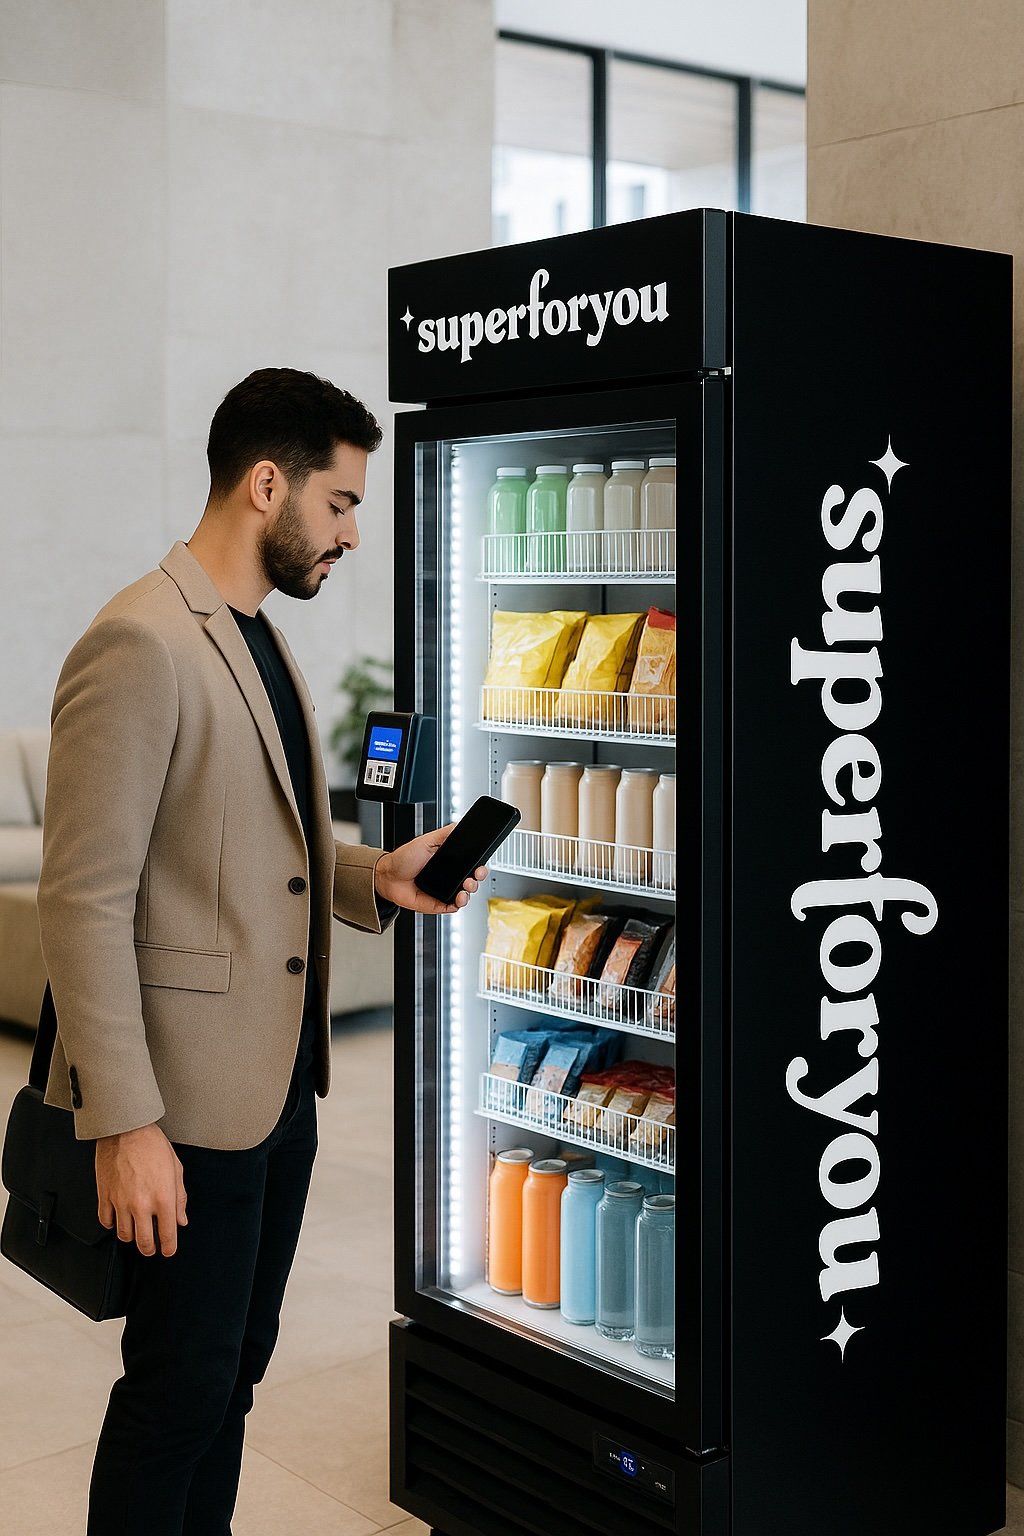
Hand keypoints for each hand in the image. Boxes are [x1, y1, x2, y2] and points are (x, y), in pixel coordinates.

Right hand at [96, 1123, 187, 1257]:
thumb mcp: (176, 1169)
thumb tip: (180, 1219)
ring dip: (131, 1238)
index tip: (168, 1250)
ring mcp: (121, 1202)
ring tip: (136, 1234)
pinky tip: (118, 1220)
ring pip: (124, 1235)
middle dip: (150, 1249)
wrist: (127, 1130)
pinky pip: (106, 1221)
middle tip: (152, 1248)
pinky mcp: (105, 1196)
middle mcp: (142, 1204)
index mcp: (163, 1198)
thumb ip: (180, 1198)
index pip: (167, 1235)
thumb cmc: (152, 1145)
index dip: (169, 1248)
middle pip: (144, 1242)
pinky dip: (112, 1225)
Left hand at [374, 824, 487, 915]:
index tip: (480, 864)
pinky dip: (458, 904)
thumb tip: (460, 826)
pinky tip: (458, 898)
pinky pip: (453, 907)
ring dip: (470, 892)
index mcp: (448, 861)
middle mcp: (448, 876)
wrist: (387, 877)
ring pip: (465, 894)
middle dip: (478, 878)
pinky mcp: (437, 904)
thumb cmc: (403, 859)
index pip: (470, 863)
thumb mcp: (426, 840)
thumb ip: (444, 833)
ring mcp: (444, 891)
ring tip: (466, 886)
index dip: (478, 864)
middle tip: (476, 875)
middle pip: (472, 879)